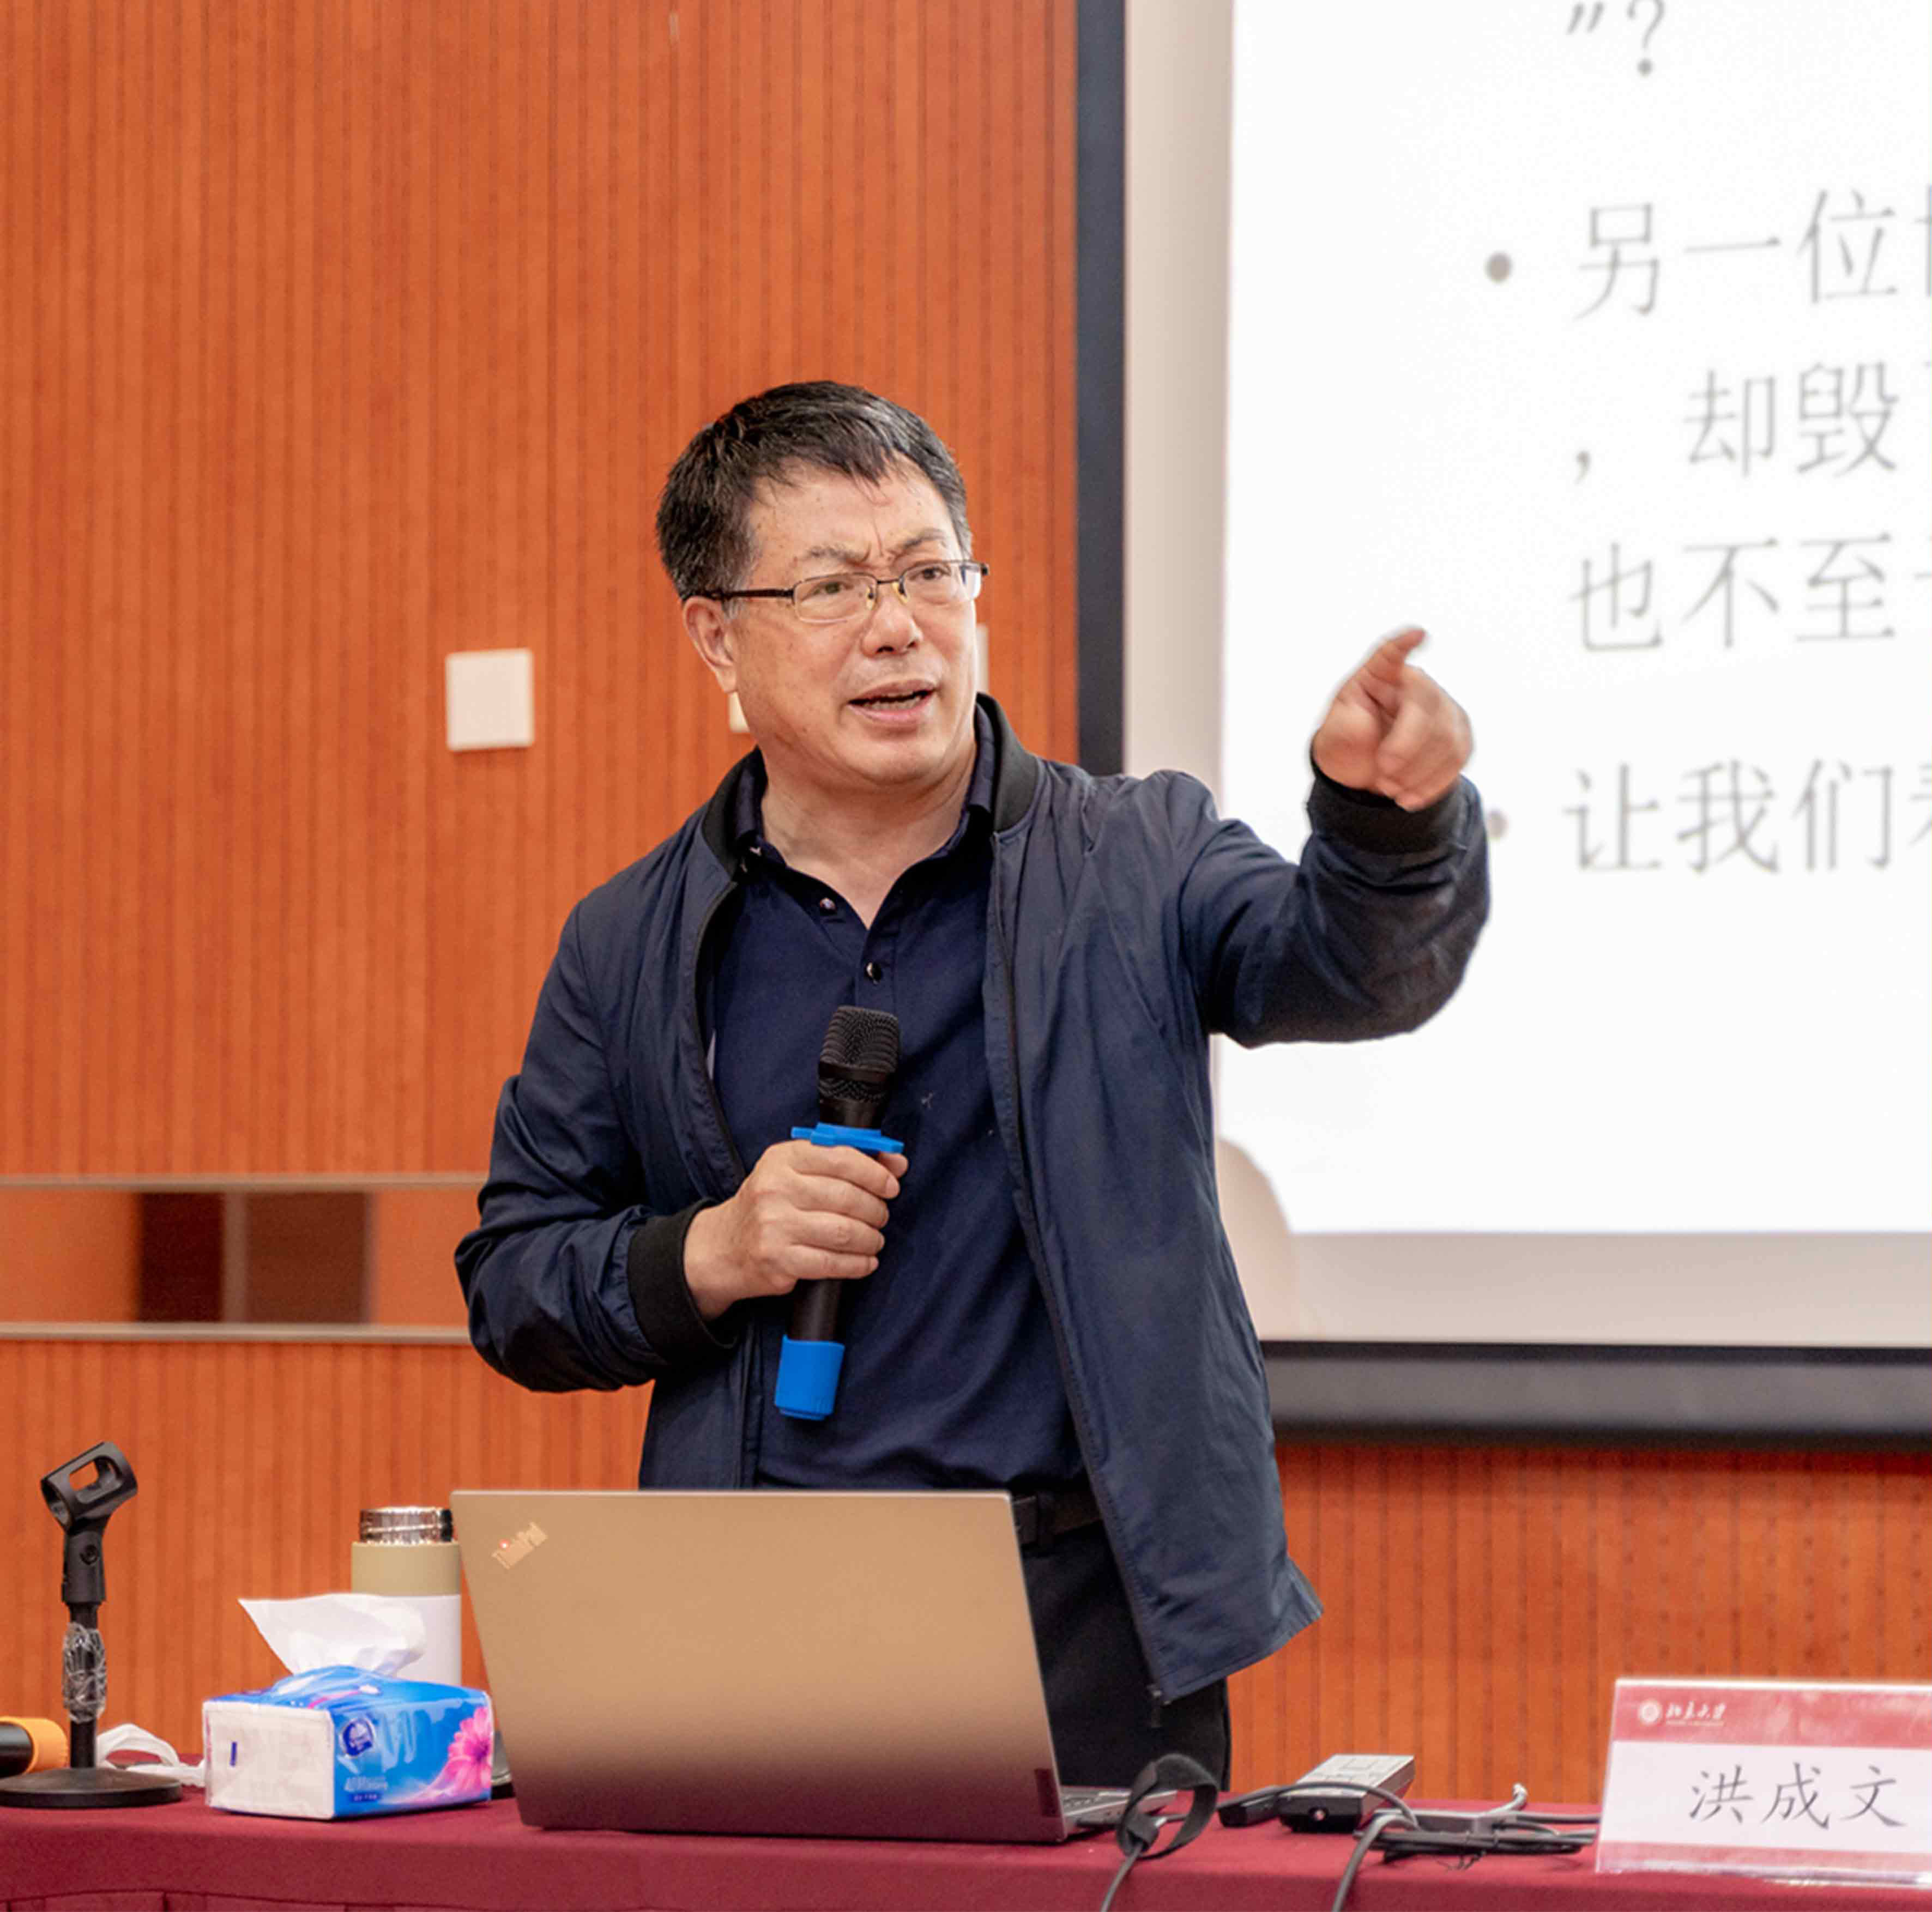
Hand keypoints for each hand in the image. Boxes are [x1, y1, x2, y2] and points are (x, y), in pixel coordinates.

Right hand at [682, 1140, 907, 1320]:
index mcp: (782, 1159)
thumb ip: (846, 1162)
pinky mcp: (778, 1261)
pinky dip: (858, 1264)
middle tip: (881, 1216)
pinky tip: (865, 1261)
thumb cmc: (770, 1205)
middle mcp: (775, 1189)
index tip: (891, 1185)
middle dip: (876, 1209)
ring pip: (845, 1232)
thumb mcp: (796, 1172)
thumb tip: (897, 1162)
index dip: (875, 1173)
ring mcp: (774, 1226)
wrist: (724, 1247)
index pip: (840, 1158)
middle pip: (847, 1197)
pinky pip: (833, 1263)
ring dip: (870, 1238)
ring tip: (873, 1239)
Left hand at [1310, 627, 1471, 809]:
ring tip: (1389, 787)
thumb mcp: (1333, 738)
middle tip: (1383, 774)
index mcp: (1379, 678)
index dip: (1403, 644)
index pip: (1390, 656)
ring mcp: (1443, 708)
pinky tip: (1409, 797)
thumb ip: (1346, 729)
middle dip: (1406, 748)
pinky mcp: (1459, 735)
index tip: (1417, 633)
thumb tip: (1366, 726)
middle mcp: (1416, 686)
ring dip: (1416, 772)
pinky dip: (1431, 784)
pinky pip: (1457, 760)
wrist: (1365, 772)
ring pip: (1446, 738)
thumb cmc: (1348, 743)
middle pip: (1427, 707)